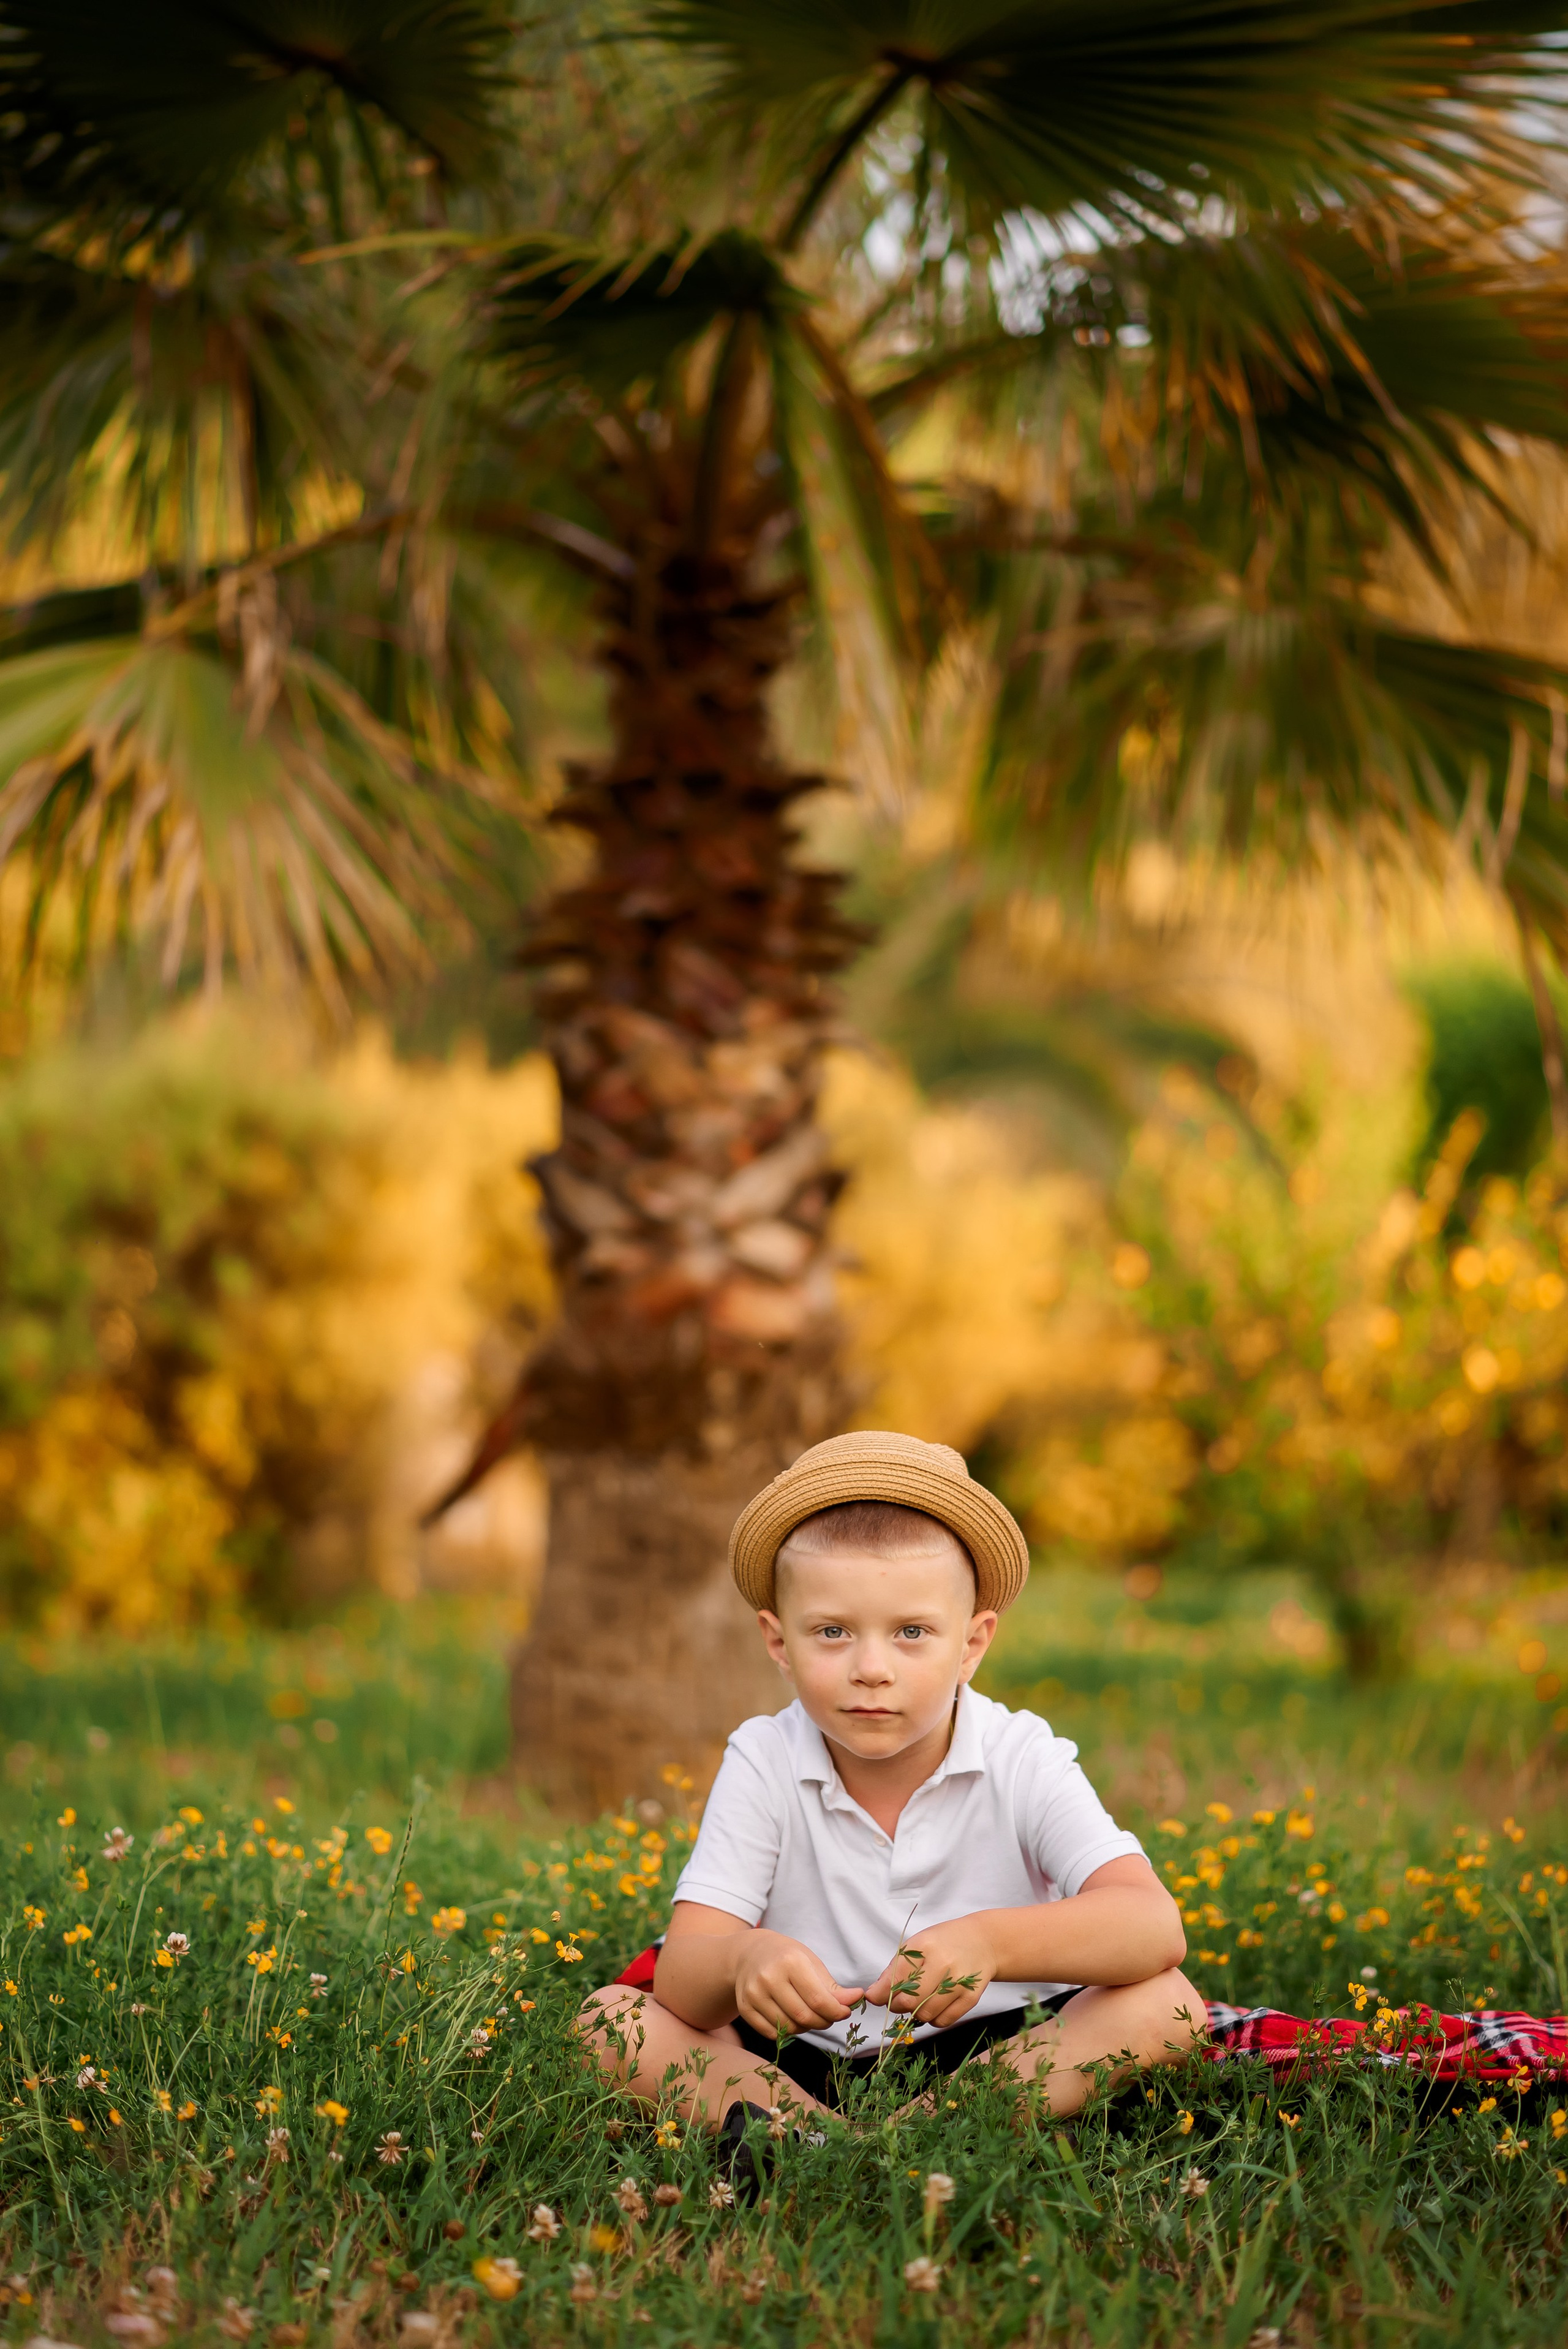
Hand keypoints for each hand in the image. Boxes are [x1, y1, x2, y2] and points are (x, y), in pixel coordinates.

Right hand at [732, 1930, 864, 2037]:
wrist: (749, 1954)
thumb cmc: (786, 1957)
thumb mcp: (811, 1963)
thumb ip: (832, 1987)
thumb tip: (856, 1999)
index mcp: (790, 1961)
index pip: (818, 2000)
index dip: (836, 2012)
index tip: (845, 2012)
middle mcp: (769, 1977)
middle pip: (804, 2017)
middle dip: (823, 2022)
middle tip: (829, 2016)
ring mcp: (754, 1994)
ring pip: (789, 2028)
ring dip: (806, 2028)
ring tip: (810, 2015)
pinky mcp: (745, 2008)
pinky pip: (772, 2034)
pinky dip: (787, 2032)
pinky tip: (791, 2018)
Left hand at [864, 1915, 996, 2029]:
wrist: (983, 1942)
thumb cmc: (943, 1942)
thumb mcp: (917, 1944)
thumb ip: (895, 1969)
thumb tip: (873, 1994)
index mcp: (924, 1947)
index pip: (895, 1979)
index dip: (880, 1994)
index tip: (875, 1997)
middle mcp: (943, 1964)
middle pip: (909, 2002)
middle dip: (897, 2005)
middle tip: (898, 2000)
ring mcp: (959, 1982)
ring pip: (925, 2015)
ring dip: (915, 2013)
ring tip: (919, 2000)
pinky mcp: (971, 1998)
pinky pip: (943, 2021)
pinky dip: (933, 2019)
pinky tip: (934, 2005)